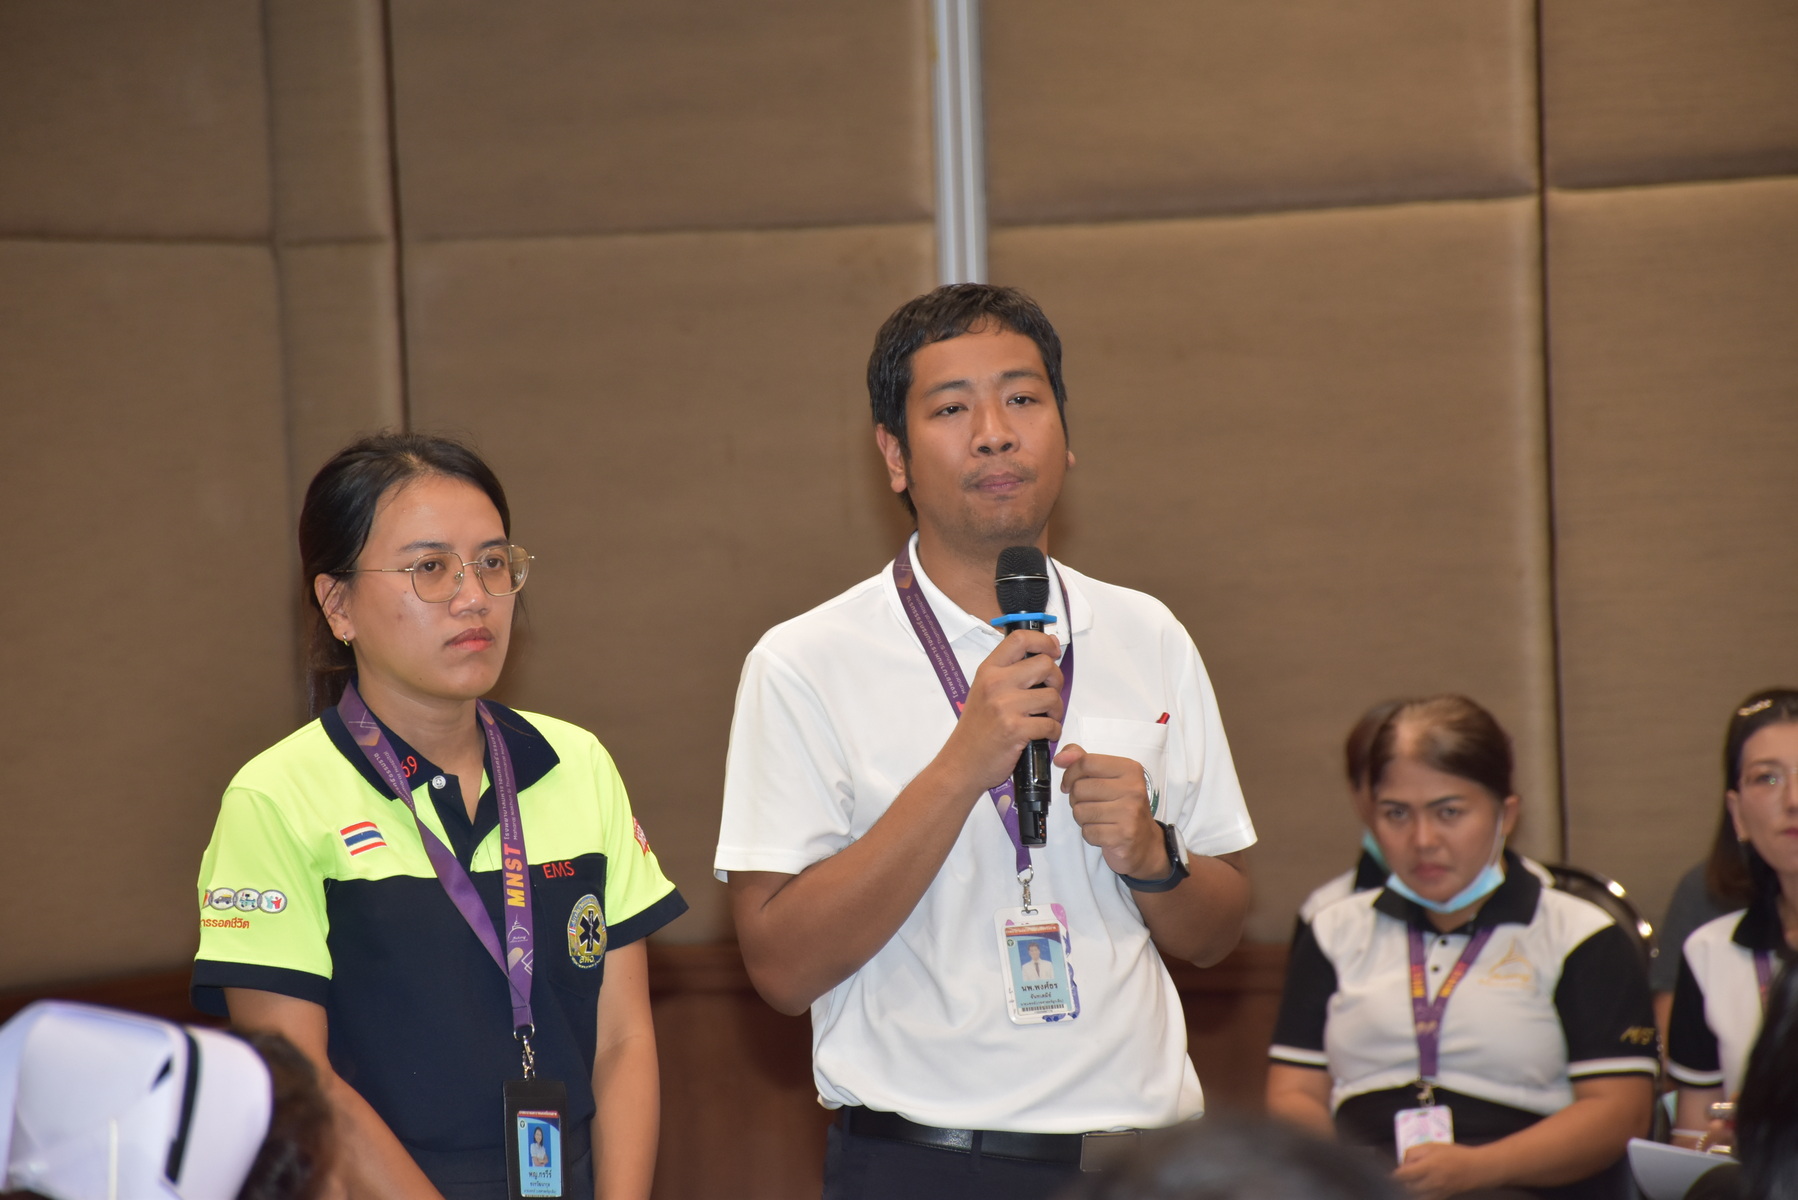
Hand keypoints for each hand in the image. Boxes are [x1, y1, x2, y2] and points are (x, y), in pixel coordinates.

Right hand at [938, 630, 1064, 792]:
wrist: (960, 764)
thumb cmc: (976, 730)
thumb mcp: (985, 691)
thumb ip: (1011, 671)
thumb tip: (1049, 649)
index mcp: (988, 670)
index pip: (1020, 639)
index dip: (1044, 641)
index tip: (1053, 650)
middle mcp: (995, 683)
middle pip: (1045, 665)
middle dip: (1056, 681)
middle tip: (1049, 695)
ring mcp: (1005, 706)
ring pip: (1052, 696)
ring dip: (1056, 711)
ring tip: (1045, 719)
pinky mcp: (1015, 729)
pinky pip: (1051, 724)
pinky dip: (1053, 732)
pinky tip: (1043, 735)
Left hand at [1055, 744, 1164, 877]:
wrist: (1145, 842)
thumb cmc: (1122, 807)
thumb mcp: (1108, 778)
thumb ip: (1084, 762)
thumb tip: (1061, 757)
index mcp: (1130, 769)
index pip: (1086, 762)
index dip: (1070, 774)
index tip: (1070, 783)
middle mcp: (1133, 789)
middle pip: (1079, 788)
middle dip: (1076, 799)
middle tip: (1091, 805)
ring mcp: (1130, 813)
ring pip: (1080, 811)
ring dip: (1082, 818)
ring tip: (1098, 819)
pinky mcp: (1123, 835)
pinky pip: (1087, 832)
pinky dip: (1090, 834)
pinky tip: (1104, 831)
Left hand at [1393, 1142, 1495, 1199]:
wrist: (1476, 1169)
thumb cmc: (1454, 1154)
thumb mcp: (1432, 1146)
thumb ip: (1414, 1153)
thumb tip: (1402, 1163)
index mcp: (1428, 1167)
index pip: (1403, 1175)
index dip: (1394, 1175)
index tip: (1389, 1172)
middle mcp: (1431, 1182)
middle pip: (1407, 1188)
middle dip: (1401, 1182)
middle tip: (1401, 1175)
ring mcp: (1436, 1192)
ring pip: (1415, 1196)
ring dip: (1408, 1190)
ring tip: (1409, 1182)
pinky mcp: (1441, 1198)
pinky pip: (1424, 1199)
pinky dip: (1418, 1195)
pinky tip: (1418, 1188)